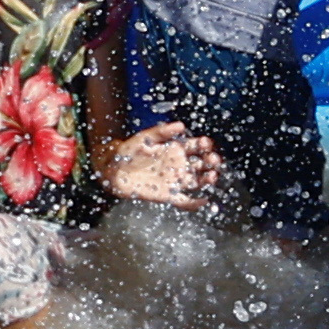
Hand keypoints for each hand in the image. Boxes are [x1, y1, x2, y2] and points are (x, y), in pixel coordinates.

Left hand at [102, 121, 221, 207]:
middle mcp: (179, 165)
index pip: (196, 146)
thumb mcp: (145, 137)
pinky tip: (203, 200)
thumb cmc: (129, 151)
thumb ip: (162, 132)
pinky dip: (195, 203)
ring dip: (207, 179)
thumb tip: (181, 125)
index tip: (206, 143)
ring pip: (197, 181)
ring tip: (212, 176)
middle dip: (210, 161)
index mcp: (175, 149)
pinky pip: (184, 201)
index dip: (204, 144)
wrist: (114, 170)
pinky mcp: (168, 195)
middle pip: (201, 164)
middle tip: (214, 159)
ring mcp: (175, 180)